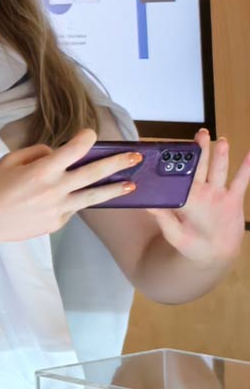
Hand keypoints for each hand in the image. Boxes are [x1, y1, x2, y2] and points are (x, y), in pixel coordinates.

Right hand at [0, 128, 138, 244]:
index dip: (86, 138)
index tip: (91, 134)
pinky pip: (73, 209)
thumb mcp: (10, 160)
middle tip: (136, 157)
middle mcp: (55, 188)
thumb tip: (58, 153)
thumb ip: (38, 152)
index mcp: (42, 169)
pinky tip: (77, 199)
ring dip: (114, 189)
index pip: (74, 149)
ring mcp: (59, 208)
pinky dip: (76, 202)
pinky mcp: (58, 222)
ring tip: (131, 185)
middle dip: (118, 162)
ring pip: (94, 196)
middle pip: (94, 172)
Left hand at [147, 129, 249, 265]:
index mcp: (184, 197)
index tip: (176, 147)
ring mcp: (217, 194)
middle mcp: (201, 191)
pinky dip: (247, 168)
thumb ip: (163, 219)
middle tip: (200, 133)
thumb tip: (148, 205)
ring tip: (221, 140)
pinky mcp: (232, 199)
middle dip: (200, 150)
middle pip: (200, 167)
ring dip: (221, 155)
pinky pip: (241, 181)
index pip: (180, 175)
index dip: (178, 162)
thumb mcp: (173, 232)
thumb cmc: (188, 244)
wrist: (211, 254)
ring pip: (219, 170)